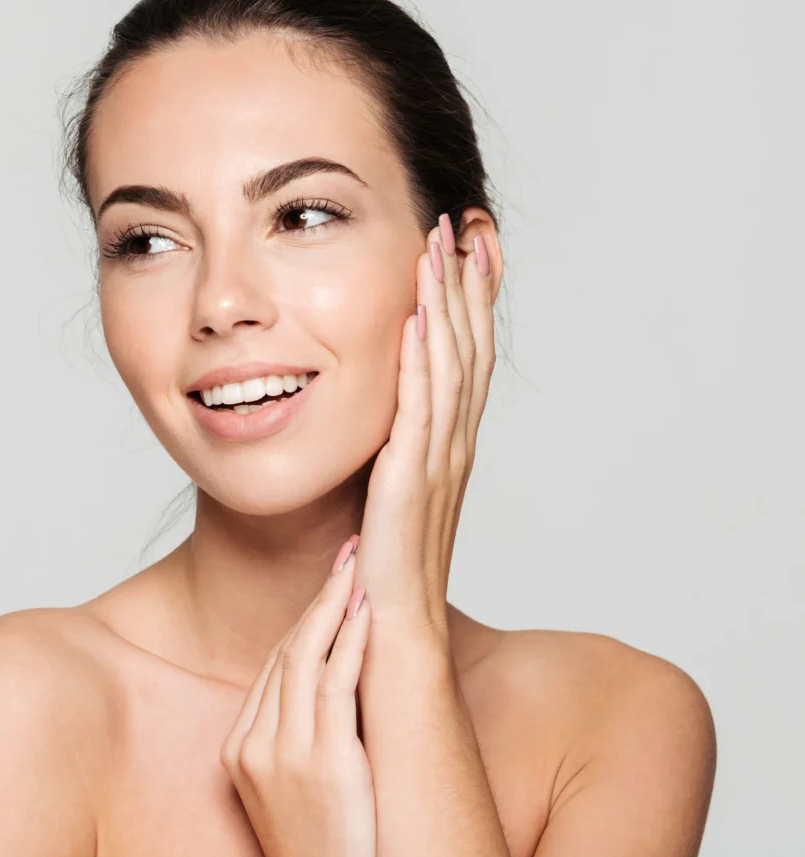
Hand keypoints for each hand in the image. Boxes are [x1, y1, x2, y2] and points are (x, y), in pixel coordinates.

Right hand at [220, 539, 375, 856]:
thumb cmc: (322, 850)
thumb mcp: (290, 790)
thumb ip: (296, 738)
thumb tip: (327, 688)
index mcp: (240, 749)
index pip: (274, 665)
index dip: (306, 619)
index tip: (330, 585)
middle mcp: (254, 746)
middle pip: (287, 652)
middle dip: (320, 598)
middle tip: (348, 554)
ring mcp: (285, 756)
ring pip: (306, 658)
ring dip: (336, 604)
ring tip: (360, 566)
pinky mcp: (324, 766)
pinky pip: (335, 686)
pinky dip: (351, 641)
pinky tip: (368, 611)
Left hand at [355, 210, 501, 632]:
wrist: (395, 631)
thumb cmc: (390, 567)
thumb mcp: (395, 492)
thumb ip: (396, 450)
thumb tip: (384, 421)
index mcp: (450, 444)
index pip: (467, 357)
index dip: (472, 302)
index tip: (468, 250)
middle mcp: (454, 444)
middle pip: (468, 348)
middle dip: (465, 285)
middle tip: (463, 225)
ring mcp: (437, 461)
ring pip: (449, 367)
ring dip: (445, 304)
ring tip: (438, 246)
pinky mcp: (409, 480)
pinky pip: (417, 409)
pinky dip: (418, 361)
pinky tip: (411, 318)